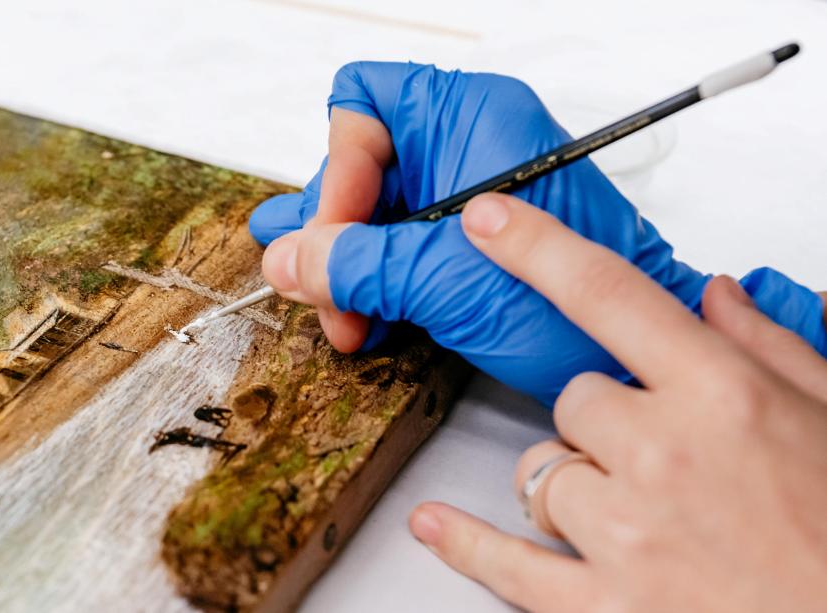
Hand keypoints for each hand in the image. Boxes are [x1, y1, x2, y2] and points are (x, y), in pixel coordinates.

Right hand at [254, 61, 825, 404]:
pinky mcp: (464, 244)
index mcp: (469, 118)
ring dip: (345, 268)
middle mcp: (463, 146)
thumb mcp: (446, 280)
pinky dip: (374, 285)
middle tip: (317, 286)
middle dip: (333, 233)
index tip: (334, 233)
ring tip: (333, 313)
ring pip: (371, 216)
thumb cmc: (575, 305)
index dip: (338, 166)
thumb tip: (289, 261)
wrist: (633, 362)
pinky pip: (396, 250)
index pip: (365, 102)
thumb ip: (359, 266)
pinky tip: (358, 319)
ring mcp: (463, 195)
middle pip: (359, 166)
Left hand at [407, 193, 826, 611]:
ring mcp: (628, 535)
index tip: (488, 219)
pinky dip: (467, 543)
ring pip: (541, 469)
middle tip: (659, 450)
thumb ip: (771, 351)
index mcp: (723, 397)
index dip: (534, 248)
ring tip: (640, 511)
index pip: (605, 293)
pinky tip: (438, 525)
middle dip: (602, 416)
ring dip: (573, 480)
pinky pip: (509, 563)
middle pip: (572, 395)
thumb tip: (718, 297)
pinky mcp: (606, 607)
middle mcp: (664, 456)